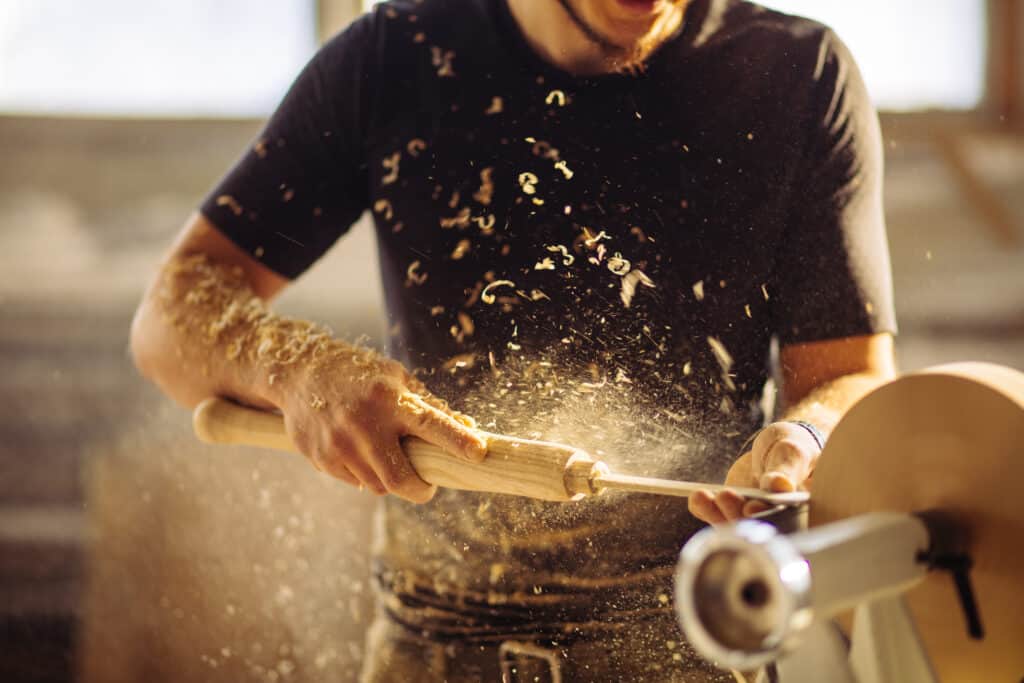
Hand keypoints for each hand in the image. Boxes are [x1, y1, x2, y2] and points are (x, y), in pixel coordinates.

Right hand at [275, 350, 486, 503]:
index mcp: (389, 398)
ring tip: (386, 457)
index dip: (456, 441)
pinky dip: (364, 475)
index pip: (431, 423)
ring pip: (378, 485)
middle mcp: (364, 423)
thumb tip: (468, 429)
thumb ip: (428, 406)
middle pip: (400, 479)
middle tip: (427, 487)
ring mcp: (339, 444)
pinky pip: (354, 482)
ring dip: (390, 480)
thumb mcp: (396, 378)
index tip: (479, 453)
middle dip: (420, 490)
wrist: (301, 373)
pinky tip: (358, 452)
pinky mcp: (321, 457)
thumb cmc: (360, 375)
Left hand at [688, 422, 820, 523]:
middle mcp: (777, 522)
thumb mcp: (793, 452)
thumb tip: (780, 486)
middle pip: (757, 529)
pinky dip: (705, 509)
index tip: (751, 509)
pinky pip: (716, 516)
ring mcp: (753, 519)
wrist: (777, 448)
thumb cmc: (793, 449)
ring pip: (734, 525)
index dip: (769, 522)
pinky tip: (698, 498)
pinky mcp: (733, 513)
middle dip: (737, 515)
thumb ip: (788, 469)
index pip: (787, 525)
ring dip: (716, 514)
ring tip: (701, 495)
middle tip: (726, 496)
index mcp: (801, 513)